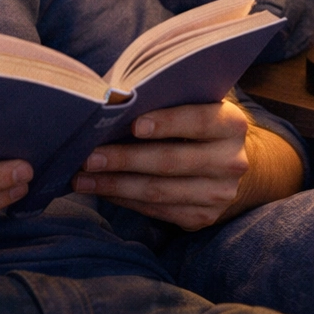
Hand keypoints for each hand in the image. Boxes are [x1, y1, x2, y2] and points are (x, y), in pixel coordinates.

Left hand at [71, 100, 250, 230]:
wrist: (228, 159)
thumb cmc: (193, 118)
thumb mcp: (191, 100)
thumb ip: (164, 96)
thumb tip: (114, 99)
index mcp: (231, 123)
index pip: (197, 121)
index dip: (166, 123)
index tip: (133, 125)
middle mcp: (231, 161)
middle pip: (170, 161)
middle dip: (124, 159)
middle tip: (88, 157)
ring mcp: (219, 194)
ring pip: (159, 192)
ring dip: (115, 185)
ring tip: (81, 178)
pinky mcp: (203, 217)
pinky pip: (157, 211)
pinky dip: (124, 200)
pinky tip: (100, 190)